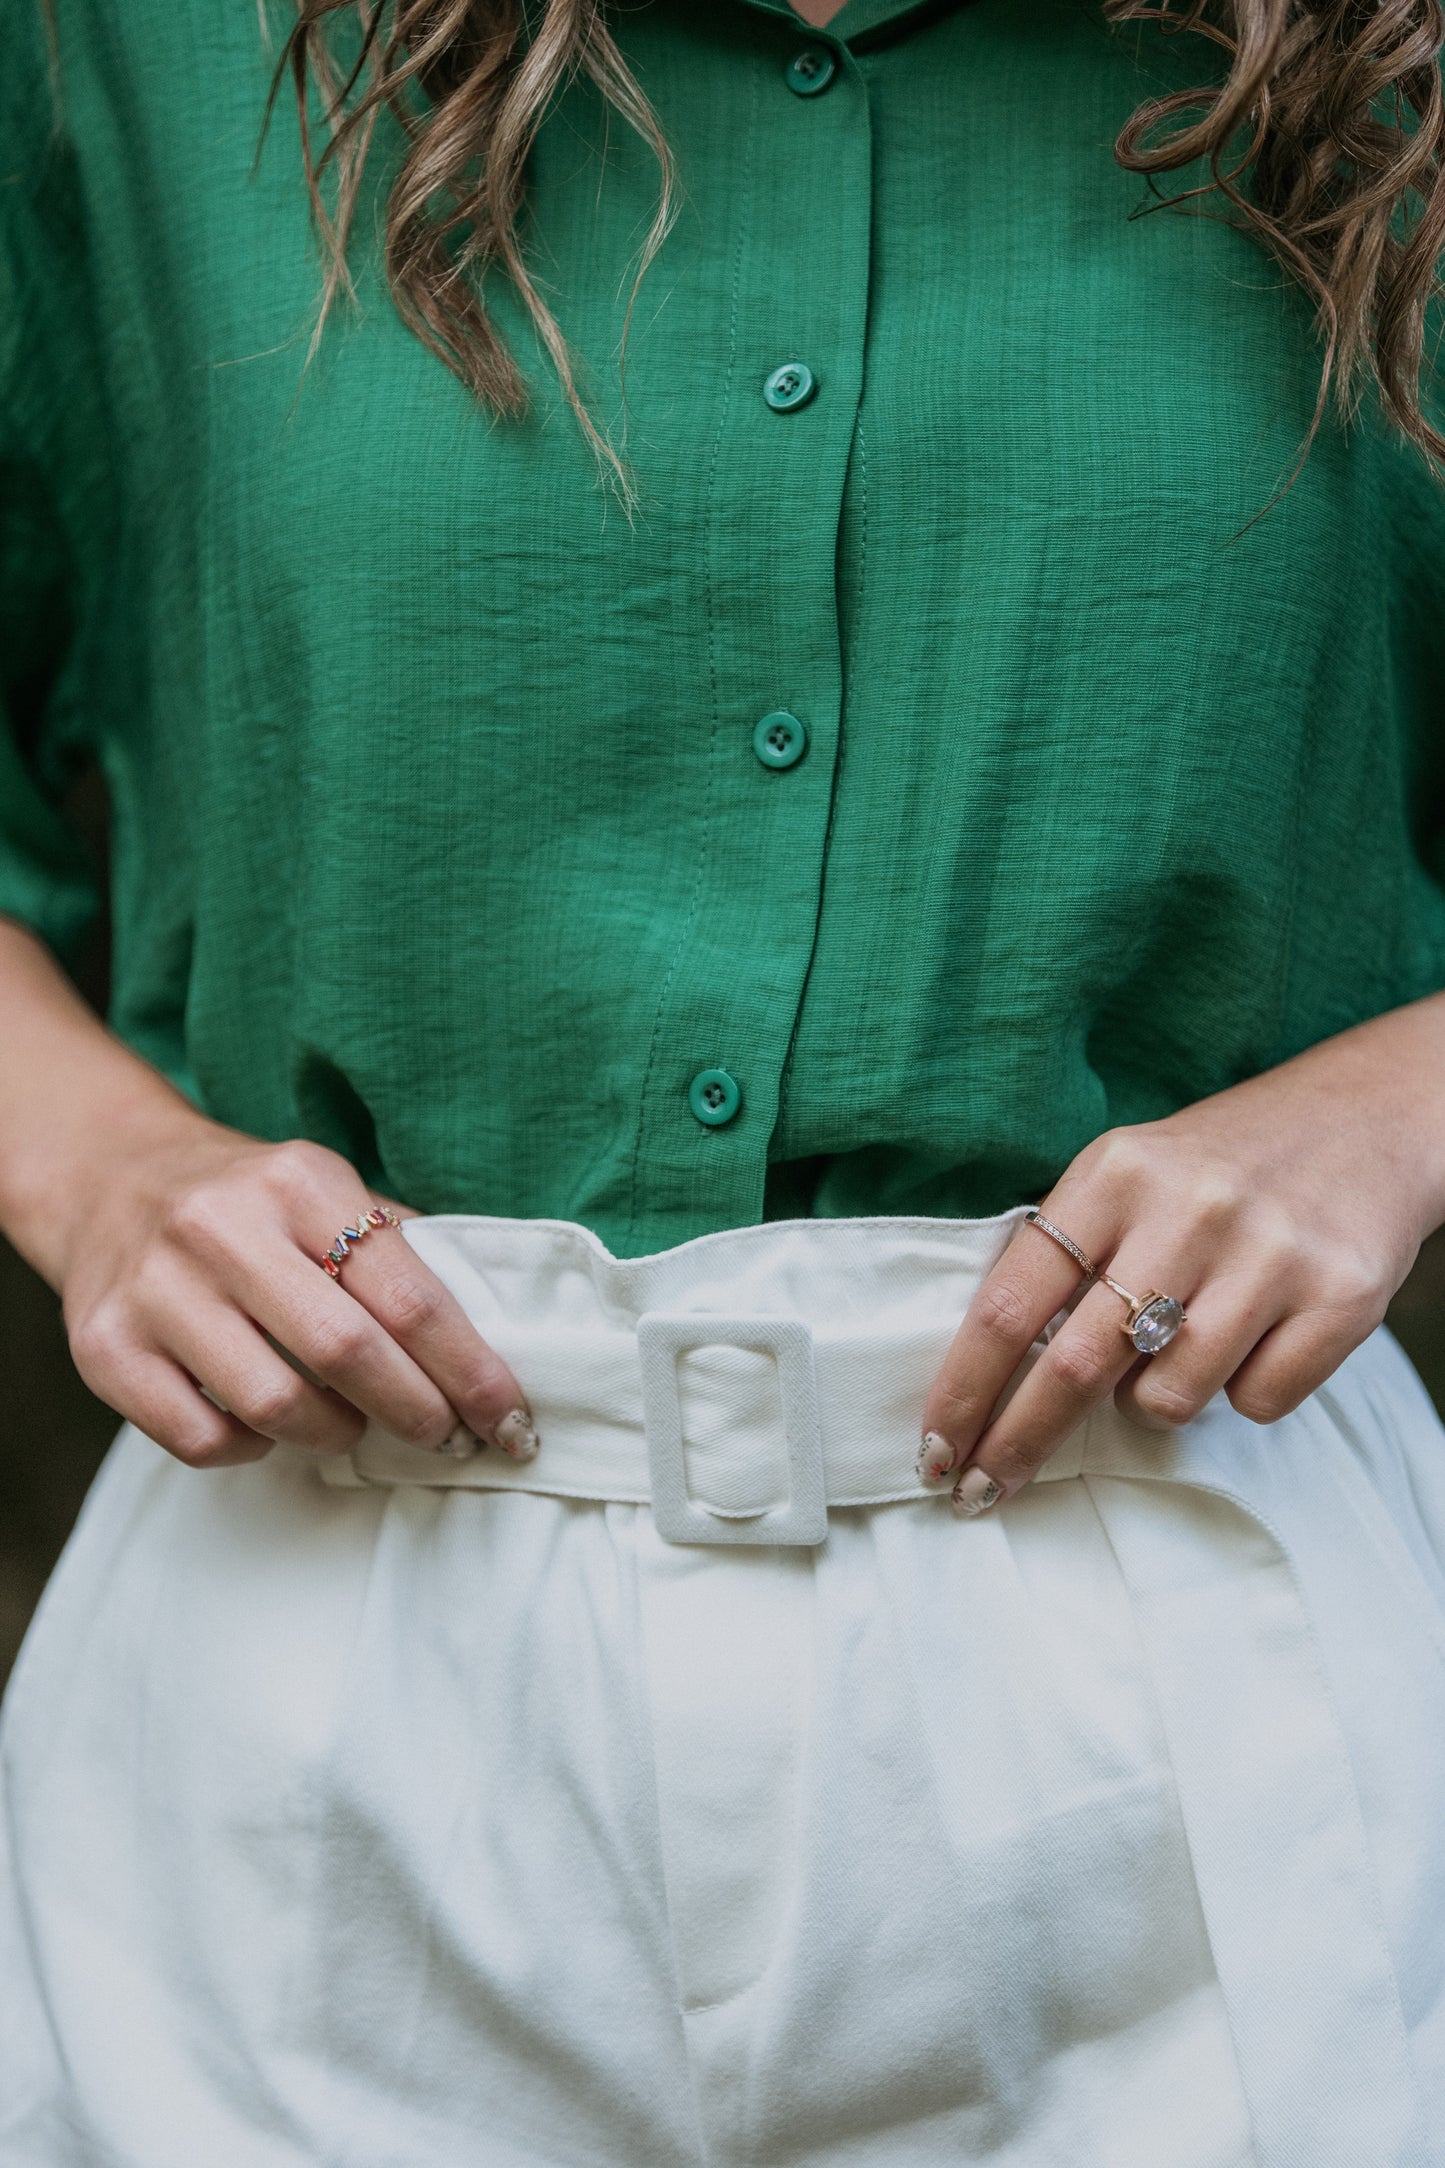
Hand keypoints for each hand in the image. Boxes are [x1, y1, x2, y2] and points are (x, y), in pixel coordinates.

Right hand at [54, 1112, 536, 1470]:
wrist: (109, 1177)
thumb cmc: (251, 1202)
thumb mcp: (326, 1191)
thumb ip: (399, 1250)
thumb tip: (494, 1336)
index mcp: (299, 1182)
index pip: (408, 1294)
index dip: (469, 1369)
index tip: (509, 1419)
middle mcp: (221, 1228)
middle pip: (348, 1353)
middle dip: (418, 1413)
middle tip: (449, 1439)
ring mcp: (156, 1290)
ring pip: (275, 1405)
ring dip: (337, 1434)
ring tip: (355, 1425)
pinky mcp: (105, 1349)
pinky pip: (204, 1438)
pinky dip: (254, 1447)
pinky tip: (269, 1424)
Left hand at [919, 992, 1444, 1515]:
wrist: (1363, 1119)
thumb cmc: (1214, 1167)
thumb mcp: (1125, 1175)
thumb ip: (1063, 1255)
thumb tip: (985, 1380)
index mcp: (1114, 1175)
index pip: (1011, 1304)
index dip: (963, 1390)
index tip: (933, 1450)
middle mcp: (1188, 1211)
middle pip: (1072, 1367)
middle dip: (1015, 1444)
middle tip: (978, 1492)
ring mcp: (1268, 1256)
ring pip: (1165, 1399)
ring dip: (1150, 1400)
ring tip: (1177, 1343)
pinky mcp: (1339, 1301)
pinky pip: (1255, 1403)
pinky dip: (1240, 1391)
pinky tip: (1253, 1336)